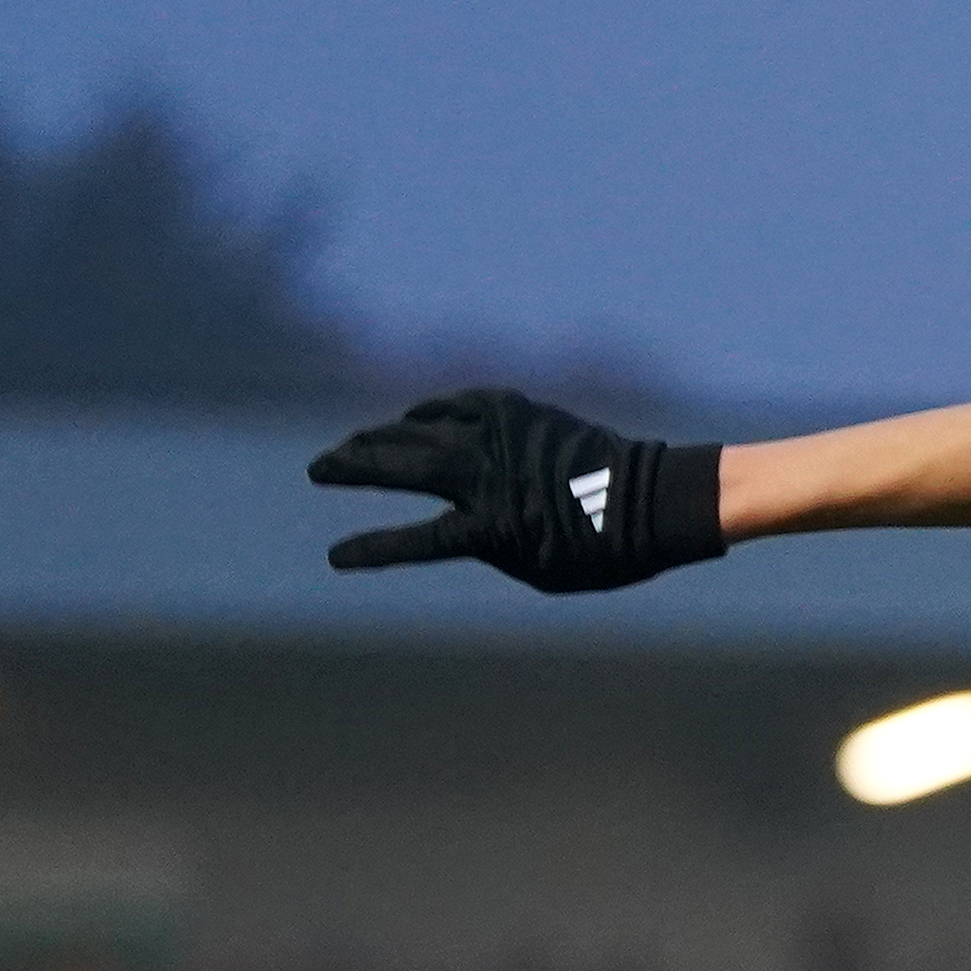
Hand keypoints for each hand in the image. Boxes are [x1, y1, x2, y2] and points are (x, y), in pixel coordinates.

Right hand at [311, 389, 727, 592]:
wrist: (653, 500)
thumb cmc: (601, 550)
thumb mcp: (536, 565)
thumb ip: (485, 542)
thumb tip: (448, 512)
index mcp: (490, 527)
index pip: (413, 541)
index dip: (371, 549)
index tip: (335, 557)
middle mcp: (486, 476)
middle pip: (399, 467)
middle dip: (352, 467)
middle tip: (318, 469)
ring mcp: (499, 437)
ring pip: (419, 430)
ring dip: (379, 437)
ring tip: (350, 447)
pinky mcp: (515, 410)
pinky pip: (456, 405)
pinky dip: (428, 413)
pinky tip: (411, 420)